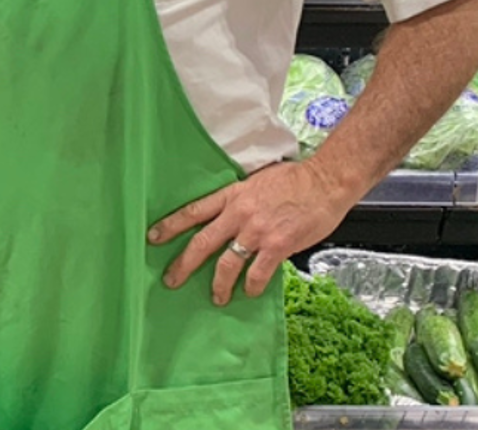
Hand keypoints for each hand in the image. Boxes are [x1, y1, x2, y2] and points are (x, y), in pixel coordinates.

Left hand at [148, 160, 354, 305]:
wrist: (325, 182)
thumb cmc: (295, 179)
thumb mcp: (256, 181)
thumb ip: (240, 199)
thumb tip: (230, 217)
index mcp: (232, 195)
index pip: (193, 211)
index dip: (170, 225)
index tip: (153, 237)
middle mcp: (239, 214)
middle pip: (202, 242)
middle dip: (183, 264)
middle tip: (170, 280)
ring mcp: (257, 231)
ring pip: (227, 264)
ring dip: (219, 284)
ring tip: (216, 297)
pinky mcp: (277, 246)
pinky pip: (258, 272)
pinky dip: (251, 286)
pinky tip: (249, 292)